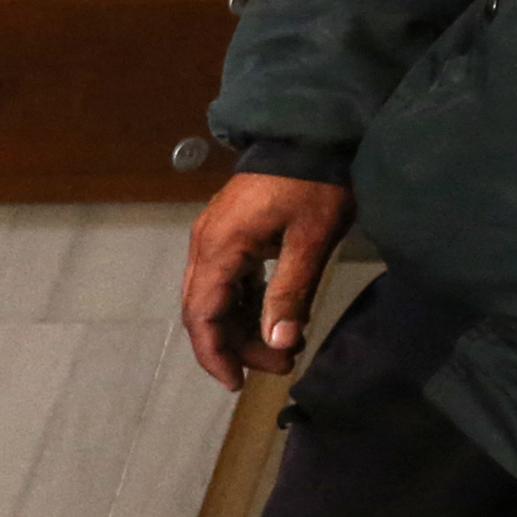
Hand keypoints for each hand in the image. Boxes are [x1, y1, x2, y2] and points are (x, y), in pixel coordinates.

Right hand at [180, 171, 351, 387]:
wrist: (308, 133)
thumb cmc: (313, 185)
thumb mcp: (310, 242)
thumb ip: (290, 293)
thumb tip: (278, 344)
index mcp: (220, 249)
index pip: (203, 315)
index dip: (216, 354)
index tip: (238, 384)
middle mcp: (205, 246)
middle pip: (204, 311)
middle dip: (236, 345)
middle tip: (281, 365)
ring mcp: (214, 239)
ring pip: (214, 298)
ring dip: (242, 327)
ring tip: (283, 345)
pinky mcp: (229, 234)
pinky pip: (226, 281)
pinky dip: (244, 305)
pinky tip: (272, 316)